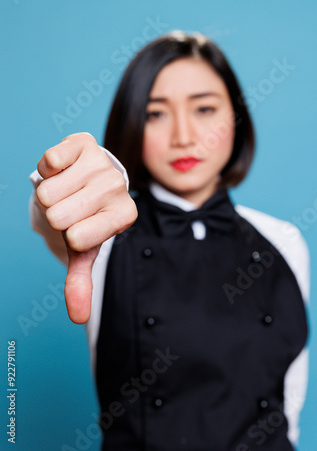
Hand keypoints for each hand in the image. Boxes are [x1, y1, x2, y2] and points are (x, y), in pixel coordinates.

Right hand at [36, 133, 136, 323]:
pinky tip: (65, 170)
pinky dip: (48, 169)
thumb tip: (77, 317)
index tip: (80, 226)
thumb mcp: (84, 248)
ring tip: (68, 189)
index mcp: (124, 216)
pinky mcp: (85, 142)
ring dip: (51, 192)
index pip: (77, 238)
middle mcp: (119, 187)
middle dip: (56, 213)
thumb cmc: (85, 216)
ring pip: (49, 191)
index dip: (69, 234)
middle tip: (71, 206)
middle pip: (58, 215)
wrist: (86, 179)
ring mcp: (103, 163)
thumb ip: (81, 280)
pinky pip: (49, 161)